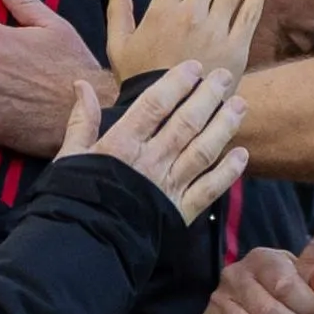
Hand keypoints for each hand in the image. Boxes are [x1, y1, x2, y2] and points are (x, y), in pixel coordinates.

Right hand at [56, 62, 247, 223]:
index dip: (176, 83)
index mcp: (123, 145)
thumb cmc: (75, 197)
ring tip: (240, 105)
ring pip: (203, 151)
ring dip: (224, 126)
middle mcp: (151, 161)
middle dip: (208, 97)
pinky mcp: (180, 212)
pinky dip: (228, 173)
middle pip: (186, 123)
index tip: (195, 67)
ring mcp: (169, 186)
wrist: (85, 245)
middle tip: (224, 76)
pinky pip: (209, 189)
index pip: (155, 106)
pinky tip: (242, 155)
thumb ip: (81, 120)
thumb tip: (81, 85)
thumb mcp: (71, 156)